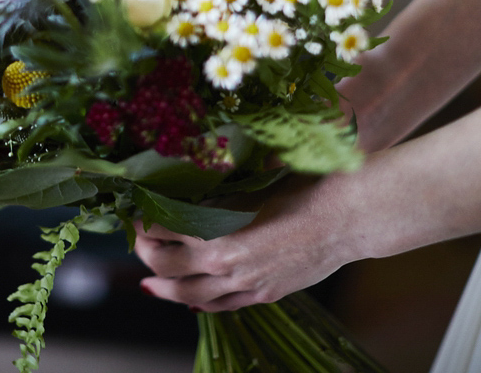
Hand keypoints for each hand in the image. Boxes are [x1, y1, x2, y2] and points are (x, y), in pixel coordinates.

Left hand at [133, 173, 358, 311]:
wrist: (347, 216)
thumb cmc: (304, 187)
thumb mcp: (253, 179)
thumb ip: (218, 184)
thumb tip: (192, 174)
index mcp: (215, 229)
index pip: (161, 229)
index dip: (142, 220)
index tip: (133, 210)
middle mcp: (222, 262)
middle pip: (165, 267)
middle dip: (146, 254)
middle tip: (139, 242)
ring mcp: (244, 283)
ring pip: (189, 295)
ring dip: (164, 288)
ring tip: (149, 284)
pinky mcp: (264, 293)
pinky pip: (221, 305)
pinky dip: (199, 304)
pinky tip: (190, 302)